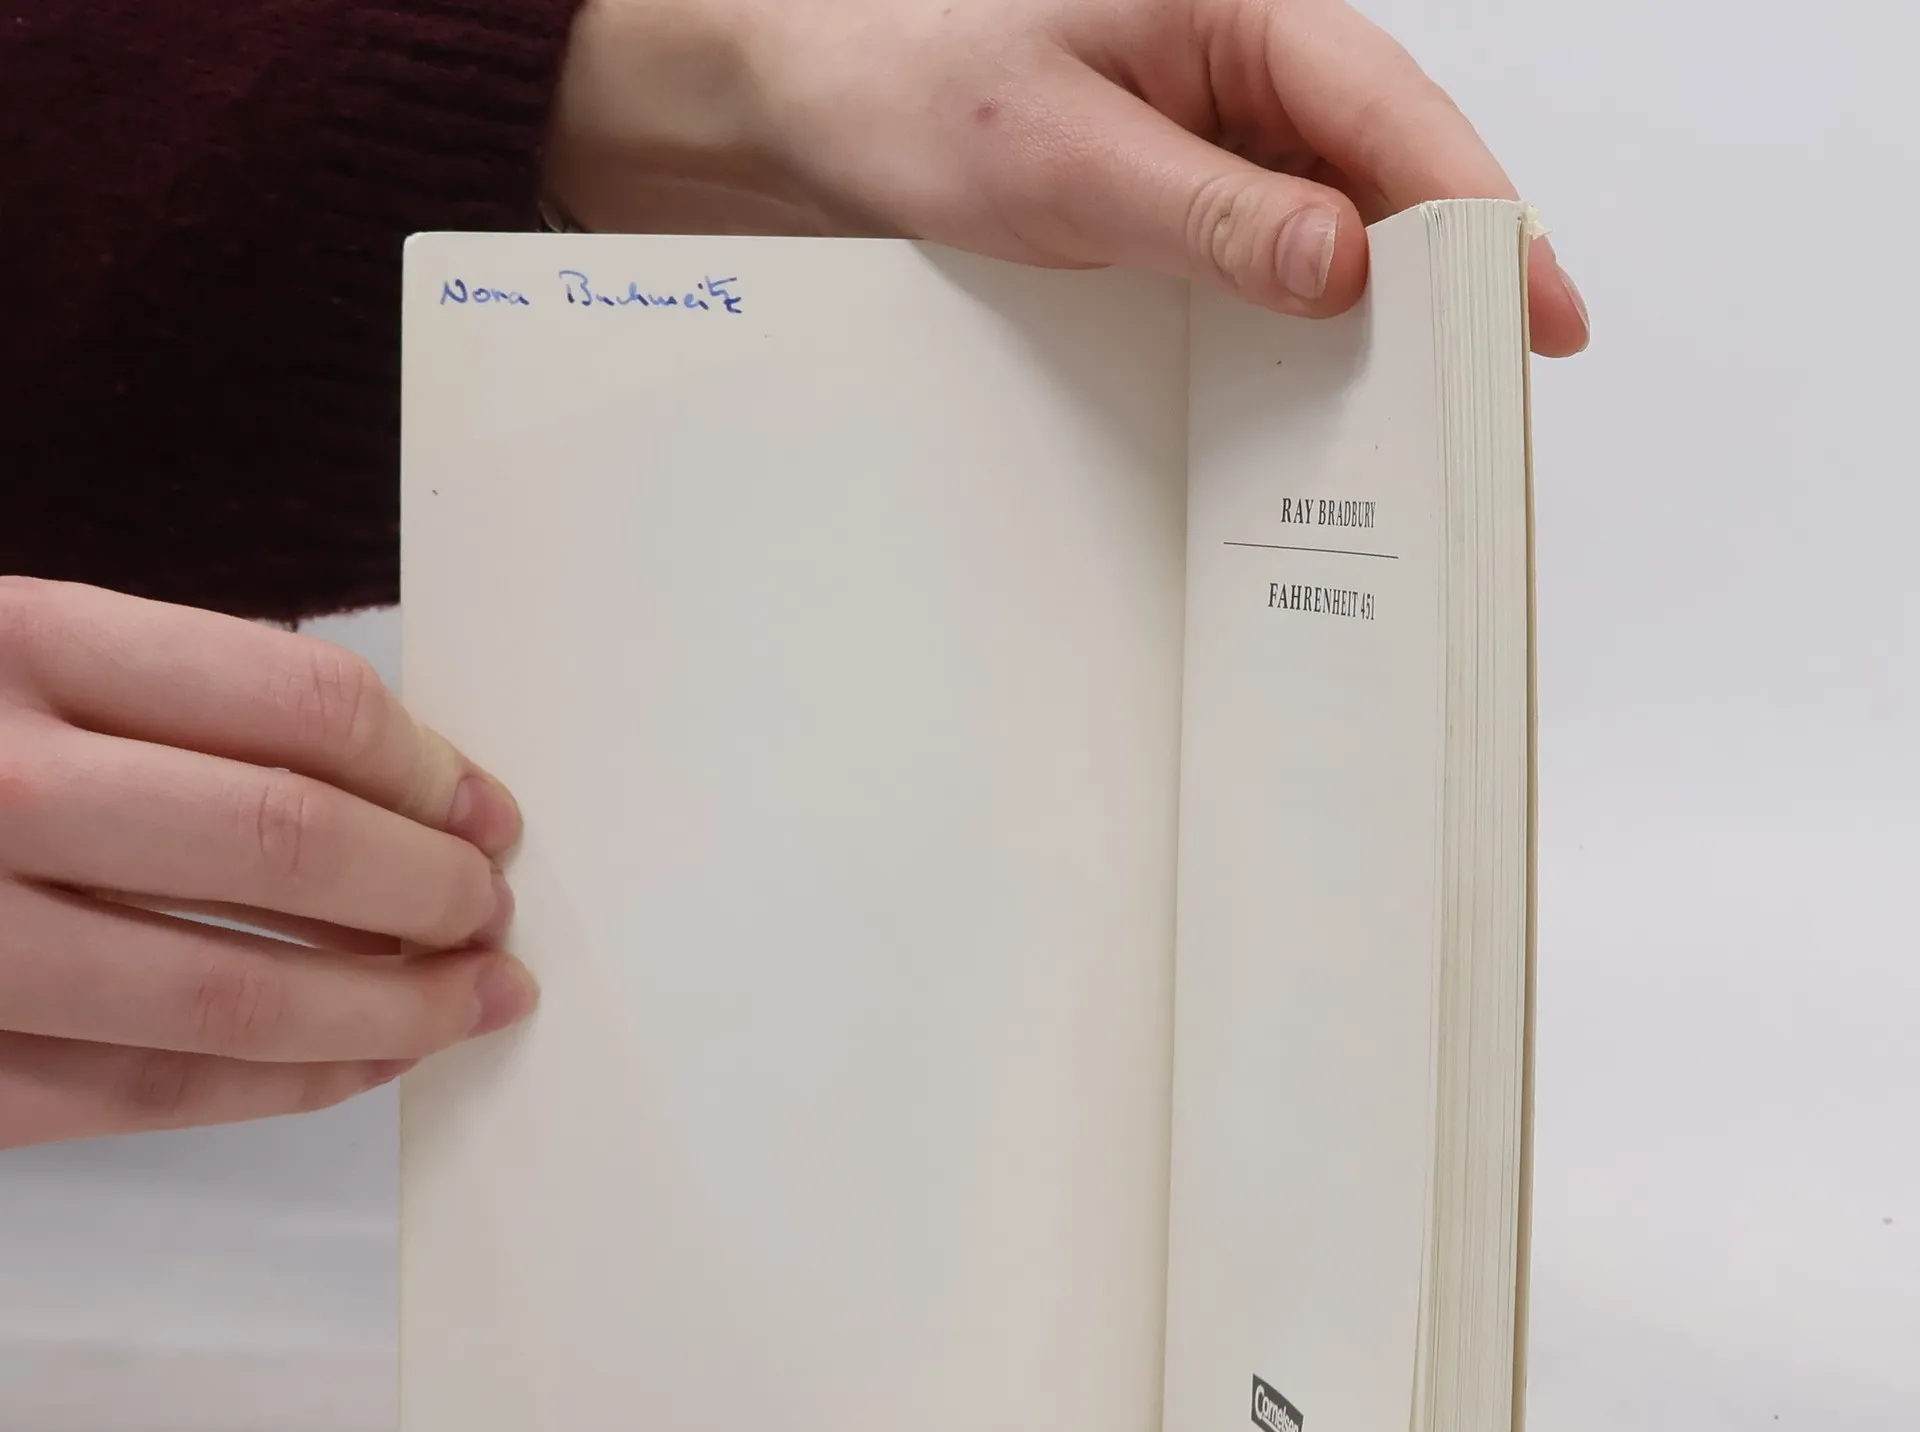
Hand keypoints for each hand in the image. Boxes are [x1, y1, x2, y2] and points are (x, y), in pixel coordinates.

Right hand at [0, 579, 537, 1149]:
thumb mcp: (1, 655)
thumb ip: (149, 698)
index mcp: (9, 641)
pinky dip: (286, 1085)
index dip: (429, 768)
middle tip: (493, 912)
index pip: (297, 702)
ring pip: (238, 988)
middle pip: (291, 844)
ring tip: (473, 997)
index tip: (488, 811)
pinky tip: (363, 1066)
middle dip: (432, 890)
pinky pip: (151, 1089)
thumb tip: (387, 784)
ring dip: (393, 1005)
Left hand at [545, 0, 1587, 355]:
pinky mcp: (1162, 199)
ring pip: (1328, 227)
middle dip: (1447, 281)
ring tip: (1418, 417)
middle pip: (1386, 176)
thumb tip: (1341, 266)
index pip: (1395, 117)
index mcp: (1237, 13)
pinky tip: (1306, 392)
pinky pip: (1256, 261)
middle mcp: (1237, 71)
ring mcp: (1203, 139)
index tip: (1537, 310)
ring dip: (1372, 316)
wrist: (782, 108)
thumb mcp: (1056, 157)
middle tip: (1494, 394)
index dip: (1482, 216)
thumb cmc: (896, 82)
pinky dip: (1289, 326)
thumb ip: (1206, 212)